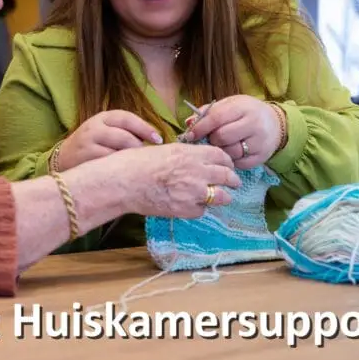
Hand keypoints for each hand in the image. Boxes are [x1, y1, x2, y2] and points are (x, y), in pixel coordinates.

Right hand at [56, 110, 163, 170]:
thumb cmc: (93, 145)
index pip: (127, 118)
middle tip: (143, 159)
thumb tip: (155, 140)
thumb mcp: (106, 131)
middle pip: (125, 137)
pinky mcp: (84, 160)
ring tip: (132, 166)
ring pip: (118, 152)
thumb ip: (126, 131)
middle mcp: (94, 127)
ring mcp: (88, 143)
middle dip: (138, 149)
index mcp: (103, 117)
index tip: (158, 140)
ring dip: (129, 160)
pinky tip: (122, 173)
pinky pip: (108, 165)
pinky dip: (118, 169)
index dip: (145, 128)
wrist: (63, 159)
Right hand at [109, 143, 241, 219]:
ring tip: (223, 197)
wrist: (124, 182)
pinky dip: (200, 208)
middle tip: (234, 183)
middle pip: (227, 176)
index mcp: (192, 154)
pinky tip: (193, 205)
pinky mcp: (186, 210)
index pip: (221, 156)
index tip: (229, 166)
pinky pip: (202, 210)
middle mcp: (197, 172)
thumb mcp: (165, 150)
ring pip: (222, 196)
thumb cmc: (137, 162)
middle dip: (233, 180)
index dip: (228, 162)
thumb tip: (197, 159)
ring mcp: (194, 192)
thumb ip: (186, 155)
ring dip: (223, 197)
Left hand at [181, 95, 284, 169]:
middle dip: (211, 140)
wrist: (275, 124)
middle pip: (222, 137)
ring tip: (224, 144)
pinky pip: (238, 163)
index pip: (217, 118)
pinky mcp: (261, 157)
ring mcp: (259, 142)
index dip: (200, 127)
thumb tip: (189, 122)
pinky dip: (231, 160)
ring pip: (229, 152)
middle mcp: (254, 124)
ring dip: (221, 151)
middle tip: (212, 138)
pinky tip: (234, 151)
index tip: (190, 134)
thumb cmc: (246, 113)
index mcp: (244, 107)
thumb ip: (209, 112)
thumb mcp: (230, 105)